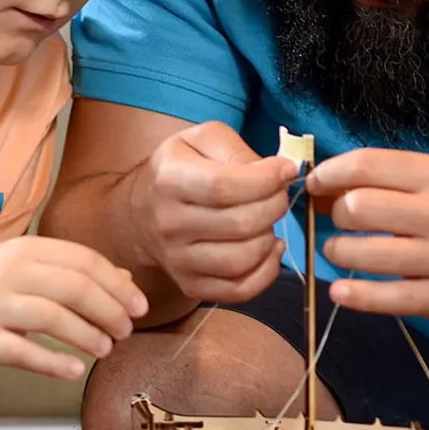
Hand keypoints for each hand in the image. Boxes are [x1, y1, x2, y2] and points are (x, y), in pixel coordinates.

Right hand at [0, 235, 149, 379]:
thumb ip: (71, 272)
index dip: (116, 284)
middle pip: (73, 287)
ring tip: (107, 349)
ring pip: (52, 318)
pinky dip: (53, 363)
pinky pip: (22, 352)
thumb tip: (125, 281)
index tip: (140, 306)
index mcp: (25, 248)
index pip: (83, 260)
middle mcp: (9, 272)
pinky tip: (75, 371)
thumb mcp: (23, 270)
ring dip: (87, 335)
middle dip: (108, 309)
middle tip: (127, 330)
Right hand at [129, 121, 297, 302]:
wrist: (142, 211)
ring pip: (242, 260)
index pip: (225, 186)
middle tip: (280, 194)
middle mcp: (169, 223)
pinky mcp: (189, 284)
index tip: (286, 170)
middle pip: (240, 224)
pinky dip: (267, 272)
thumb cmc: (181, 168)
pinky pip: (239, 289)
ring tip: (269, 220)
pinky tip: (269, 249)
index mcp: (169, 179)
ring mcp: (177, 260)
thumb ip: (237, 150)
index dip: (266, 179)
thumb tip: (278, 172)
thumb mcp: (202, 140)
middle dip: (275, 206)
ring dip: (270, 238)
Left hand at [307, 149, 428, 321]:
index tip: (315, 183)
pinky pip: (384, 299)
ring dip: (337, 252)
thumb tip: (325, 186)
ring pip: (363, 254)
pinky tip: (339, 290)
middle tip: (340, 220)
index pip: (367, 166)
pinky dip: (352, 296)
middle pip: (358, 209)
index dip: (329, 173)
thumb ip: (387, 177)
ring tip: (339, 250)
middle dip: (336, 213)